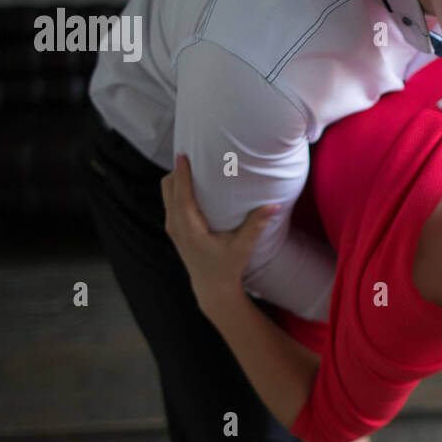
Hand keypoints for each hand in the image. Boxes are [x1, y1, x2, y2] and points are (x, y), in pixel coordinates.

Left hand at [160, 154, 278, 314]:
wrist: (212, 288)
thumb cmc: (227, 267)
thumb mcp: (243, 247)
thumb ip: (256, 225)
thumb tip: (274, 205)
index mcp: (189, 229)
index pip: (181, 195)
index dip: (181, 174)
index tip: (183, 155)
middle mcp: (176, 226)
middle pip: (168, 189)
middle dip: (177, 171)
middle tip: (193, 153)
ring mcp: (172, 228)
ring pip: (167, 194)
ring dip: (177, 179)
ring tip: (193, 165)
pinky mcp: (174, 229)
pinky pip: (171, 201)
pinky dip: (177, 188)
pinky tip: (192, 183)